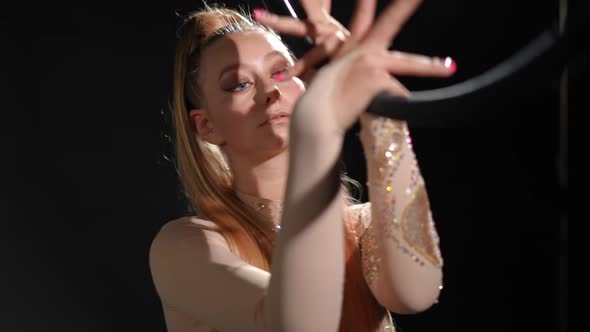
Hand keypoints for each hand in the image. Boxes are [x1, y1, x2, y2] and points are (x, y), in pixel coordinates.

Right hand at [271, 0, 456, 131]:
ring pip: (411, 63)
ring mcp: (370, 60)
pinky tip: (376, 108)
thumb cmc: (326, 103)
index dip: (368, 2)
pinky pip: (398, 93)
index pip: (363, 17)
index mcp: (352, 48)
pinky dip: (394, 105)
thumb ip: (358, 73)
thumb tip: (378, 79)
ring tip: (450, 68)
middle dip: (407, 4)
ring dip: (433, 67)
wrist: (316, 116)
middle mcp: (363, 48)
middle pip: (391, 21)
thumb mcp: (339, 81)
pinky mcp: (377, 75)